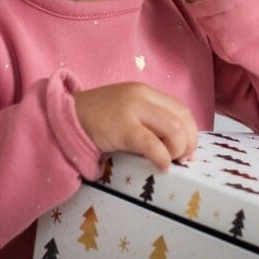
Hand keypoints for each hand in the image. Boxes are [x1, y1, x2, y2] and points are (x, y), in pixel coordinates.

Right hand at [72, 82, 197, 170]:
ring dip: (178, 149)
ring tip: (171, 162)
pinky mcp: (123, 127)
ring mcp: (132, 110)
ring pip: (174, 129)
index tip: (188, 150)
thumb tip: (175, 142)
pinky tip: (162, 166)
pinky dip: (163, 157)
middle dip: (188, 142)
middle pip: (182, 118)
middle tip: (183, 160)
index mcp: (146, 92)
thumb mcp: (127, 110)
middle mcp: (143, 96)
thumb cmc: (97, 119)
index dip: (191, 131)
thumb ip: (148, 118)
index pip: (181, 109)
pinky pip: (152, 144)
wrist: (66, 117)